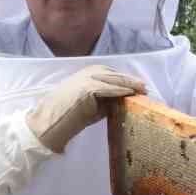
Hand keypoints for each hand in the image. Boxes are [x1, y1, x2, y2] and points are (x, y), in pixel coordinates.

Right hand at [25, 65, 145, 152]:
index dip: (125, 80)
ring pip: (113, 80)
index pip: (111, 74)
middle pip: (114, 75)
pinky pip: (108, 89)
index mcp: (87, 73)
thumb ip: (106, 100)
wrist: (50, 122)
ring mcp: (86, 79)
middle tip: (145, 88)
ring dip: (129, 84)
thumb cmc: (69, 116)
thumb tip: (124, 100)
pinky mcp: (86, 88)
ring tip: (142, 90)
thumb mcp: (92, 105)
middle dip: (130, 81)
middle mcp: (86, 72)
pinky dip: (120, 90)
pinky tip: (130, 93)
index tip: (138, 86)